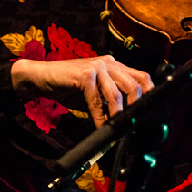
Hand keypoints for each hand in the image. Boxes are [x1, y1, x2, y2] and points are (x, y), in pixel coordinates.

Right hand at [11, 56, 154, 126]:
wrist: (41, 77)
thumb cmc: (69, 87)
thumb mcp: (95, 96)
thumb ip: (110, 103)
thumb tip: (125, 122)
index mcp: (115, 66)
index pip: (141, 77)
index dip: (150, 94)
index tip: (151, 113)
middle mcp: (109, 63)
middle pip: (134, 84)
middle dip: (137, 106)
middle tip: (134, 124)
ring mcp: (97, 67)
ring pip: (117, 93)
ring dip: (118, 114)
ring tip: (117, 128)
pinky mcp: (84, 74)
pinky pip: (96, 99)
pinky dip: (98, 116)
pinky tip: (98, 126)